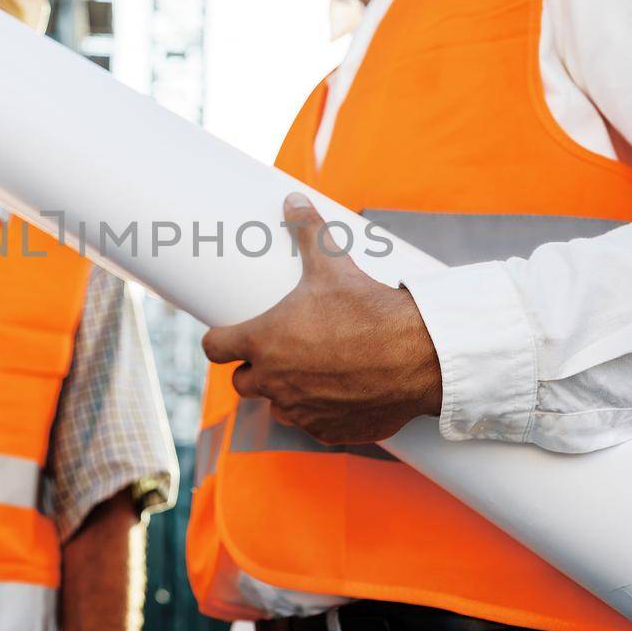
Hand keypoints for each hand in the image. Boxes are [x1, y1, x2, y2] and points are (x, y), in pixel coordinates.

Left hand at [201, 195, 441, 444]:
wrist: (416, 355)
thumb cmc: (368, 309)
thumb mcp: (334, 264)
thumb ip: (309, 232)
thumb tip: (293, 200)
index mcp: (263, 342)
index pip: (215, 348)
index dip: (219, 340)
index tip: (228, 334)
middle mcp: (274, 382)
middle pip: (242, 383)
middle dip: (254, 368)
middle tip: (276, 351)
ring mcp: (301, 410)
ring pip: (277, 406)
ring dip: (284, 392)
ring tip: (308, 372)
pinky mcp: (328, 431)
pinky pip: (311, 425)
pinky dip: (318, 414)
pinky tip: (335, 396)